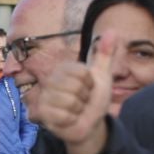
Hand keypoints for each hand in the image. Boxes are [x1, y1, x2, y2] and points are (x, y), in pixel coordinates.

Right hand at [28, 34, 120, 153]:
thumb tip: (111, 30)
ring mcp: (44, 96)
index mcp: (64, 68)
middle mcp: (50, 80)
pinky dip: (71, 120)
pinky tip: (68, 119)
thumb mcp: (102, 76)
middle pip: (76, 87)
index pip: (82, 72)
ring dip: (78, 110)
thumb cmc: (94, 99)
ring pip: (70, 102)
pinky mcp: (42, 113)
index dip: (90, 83)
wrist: (89, 123)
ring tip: (75, 110)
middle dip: (84, 98)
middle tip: (82, 100)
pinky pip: (63, 115)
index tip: (88, 88)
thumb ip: (105, 54)